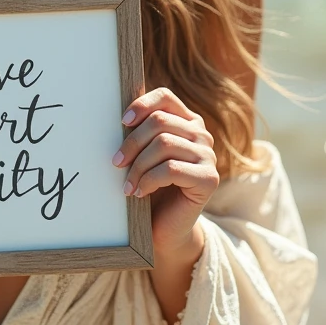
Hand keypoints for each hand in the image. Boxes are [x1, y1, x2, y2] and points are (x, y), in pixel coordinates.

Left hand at [112, 86, 218, 254]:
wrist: (165, 227)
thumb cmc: (151, 186)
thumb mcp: (144, 154)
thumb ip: (140, 131)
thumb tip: (119, 112)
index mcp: (186, 121)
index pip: (165, 97)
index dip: (142, 104)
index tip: (122, 121)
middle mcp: (201, 134)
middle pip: (159, 122)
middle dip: (132, 142)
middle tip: (116, 163)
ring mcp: (208, 156)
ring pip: (164, 144)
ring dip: (138, 166)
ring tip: (127, 184)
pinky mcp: (209, 178)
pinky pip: (171, 169)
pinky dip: (149, 180)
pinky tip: (140, 192)